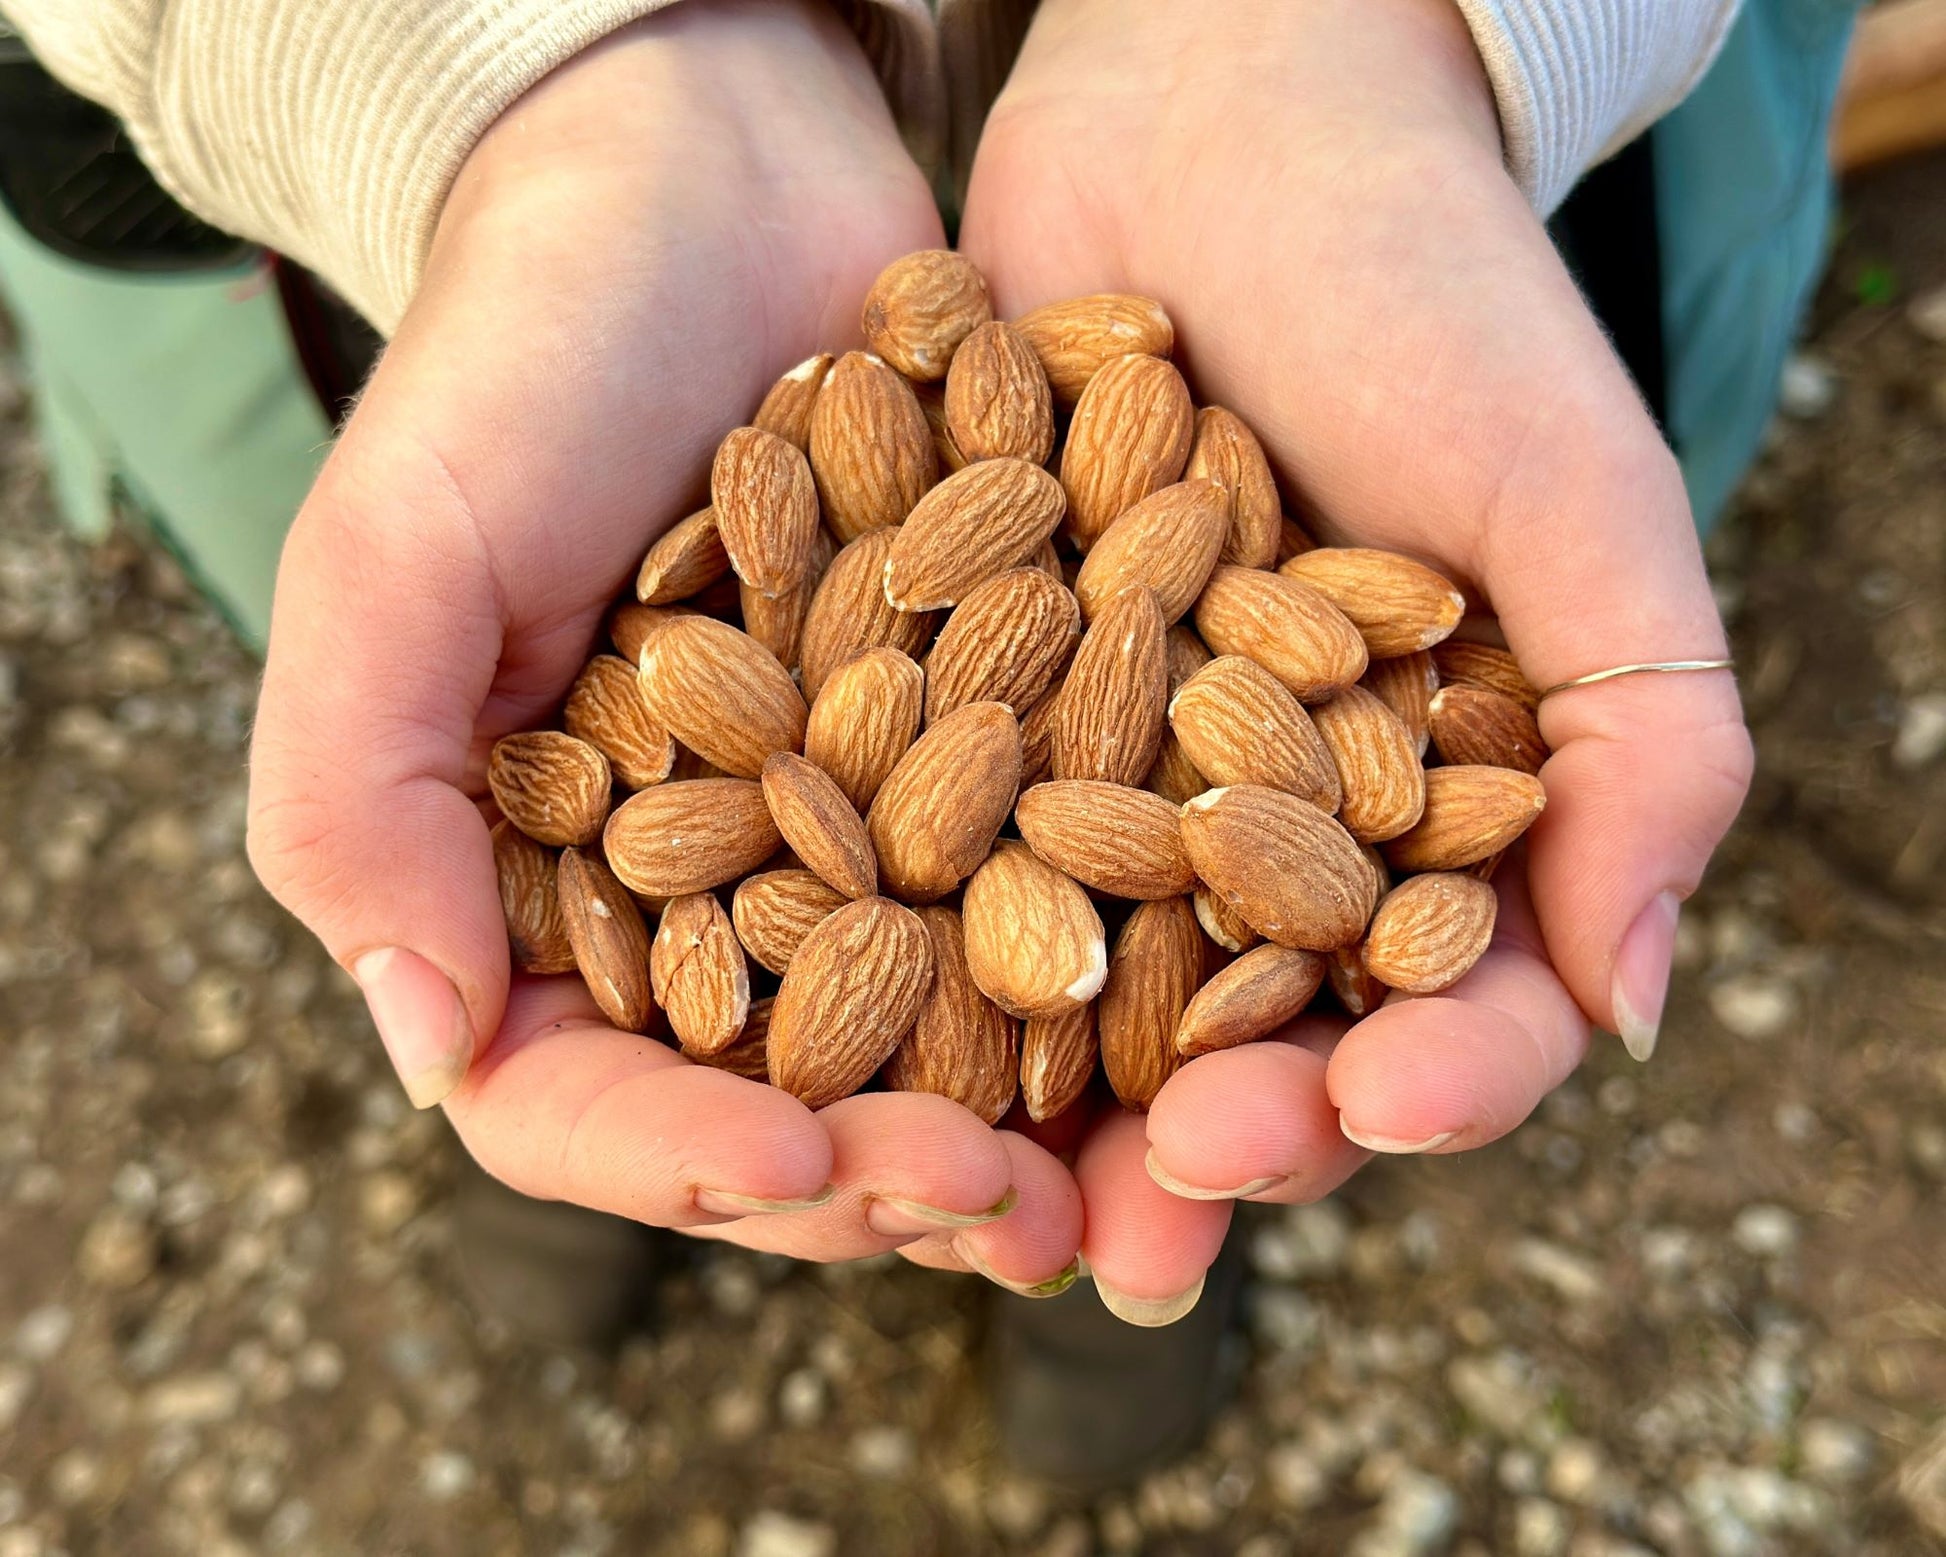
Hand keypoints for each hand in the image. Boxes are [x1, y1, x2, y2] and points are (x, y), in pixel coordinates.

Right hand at [247, 0, 1079, 1290]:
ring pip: (923, 1043)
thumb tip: (428, 1039)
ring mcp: (839, 834)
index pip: (568, 1097)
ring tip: (1118, 1176)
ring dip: (1013, 1130)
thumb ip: (361, 793)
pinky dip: (1108, 972)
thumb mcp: (400, 547)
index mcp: (527, 881)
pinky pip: (1041, 898)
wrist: (713, 174)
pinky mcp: (971, 757)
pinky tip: (1202, 1014)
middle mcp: (690, 890)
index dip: (673, 1162)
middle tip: (1004, 1212)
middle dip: (878, 1182)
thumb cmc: (527, 346)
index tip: (795, 1165)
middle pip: (770, 1108)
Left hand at [961, 0, 1751, 1307]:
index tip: (1358, 1111)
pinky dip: (877, 933)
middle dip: (1193, 1144)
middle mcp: (1255, 825)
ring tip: (967, 1201)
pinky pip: (916, 844)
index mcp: (1424, 815)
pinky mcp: (956, 706)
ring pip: (1063, 987)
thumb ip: (1643, 744)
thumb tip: (1637, 995)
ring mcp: (1098, 776)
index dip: (1417, 1084)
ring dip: (1018, 1106)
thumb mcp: (1576, 507)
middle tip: (1134, 1230)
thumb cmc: (1437, 300)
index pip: (1441, 1005)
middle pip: (1238, 1035)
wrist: (1227, 123)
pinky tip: (816, 1017)